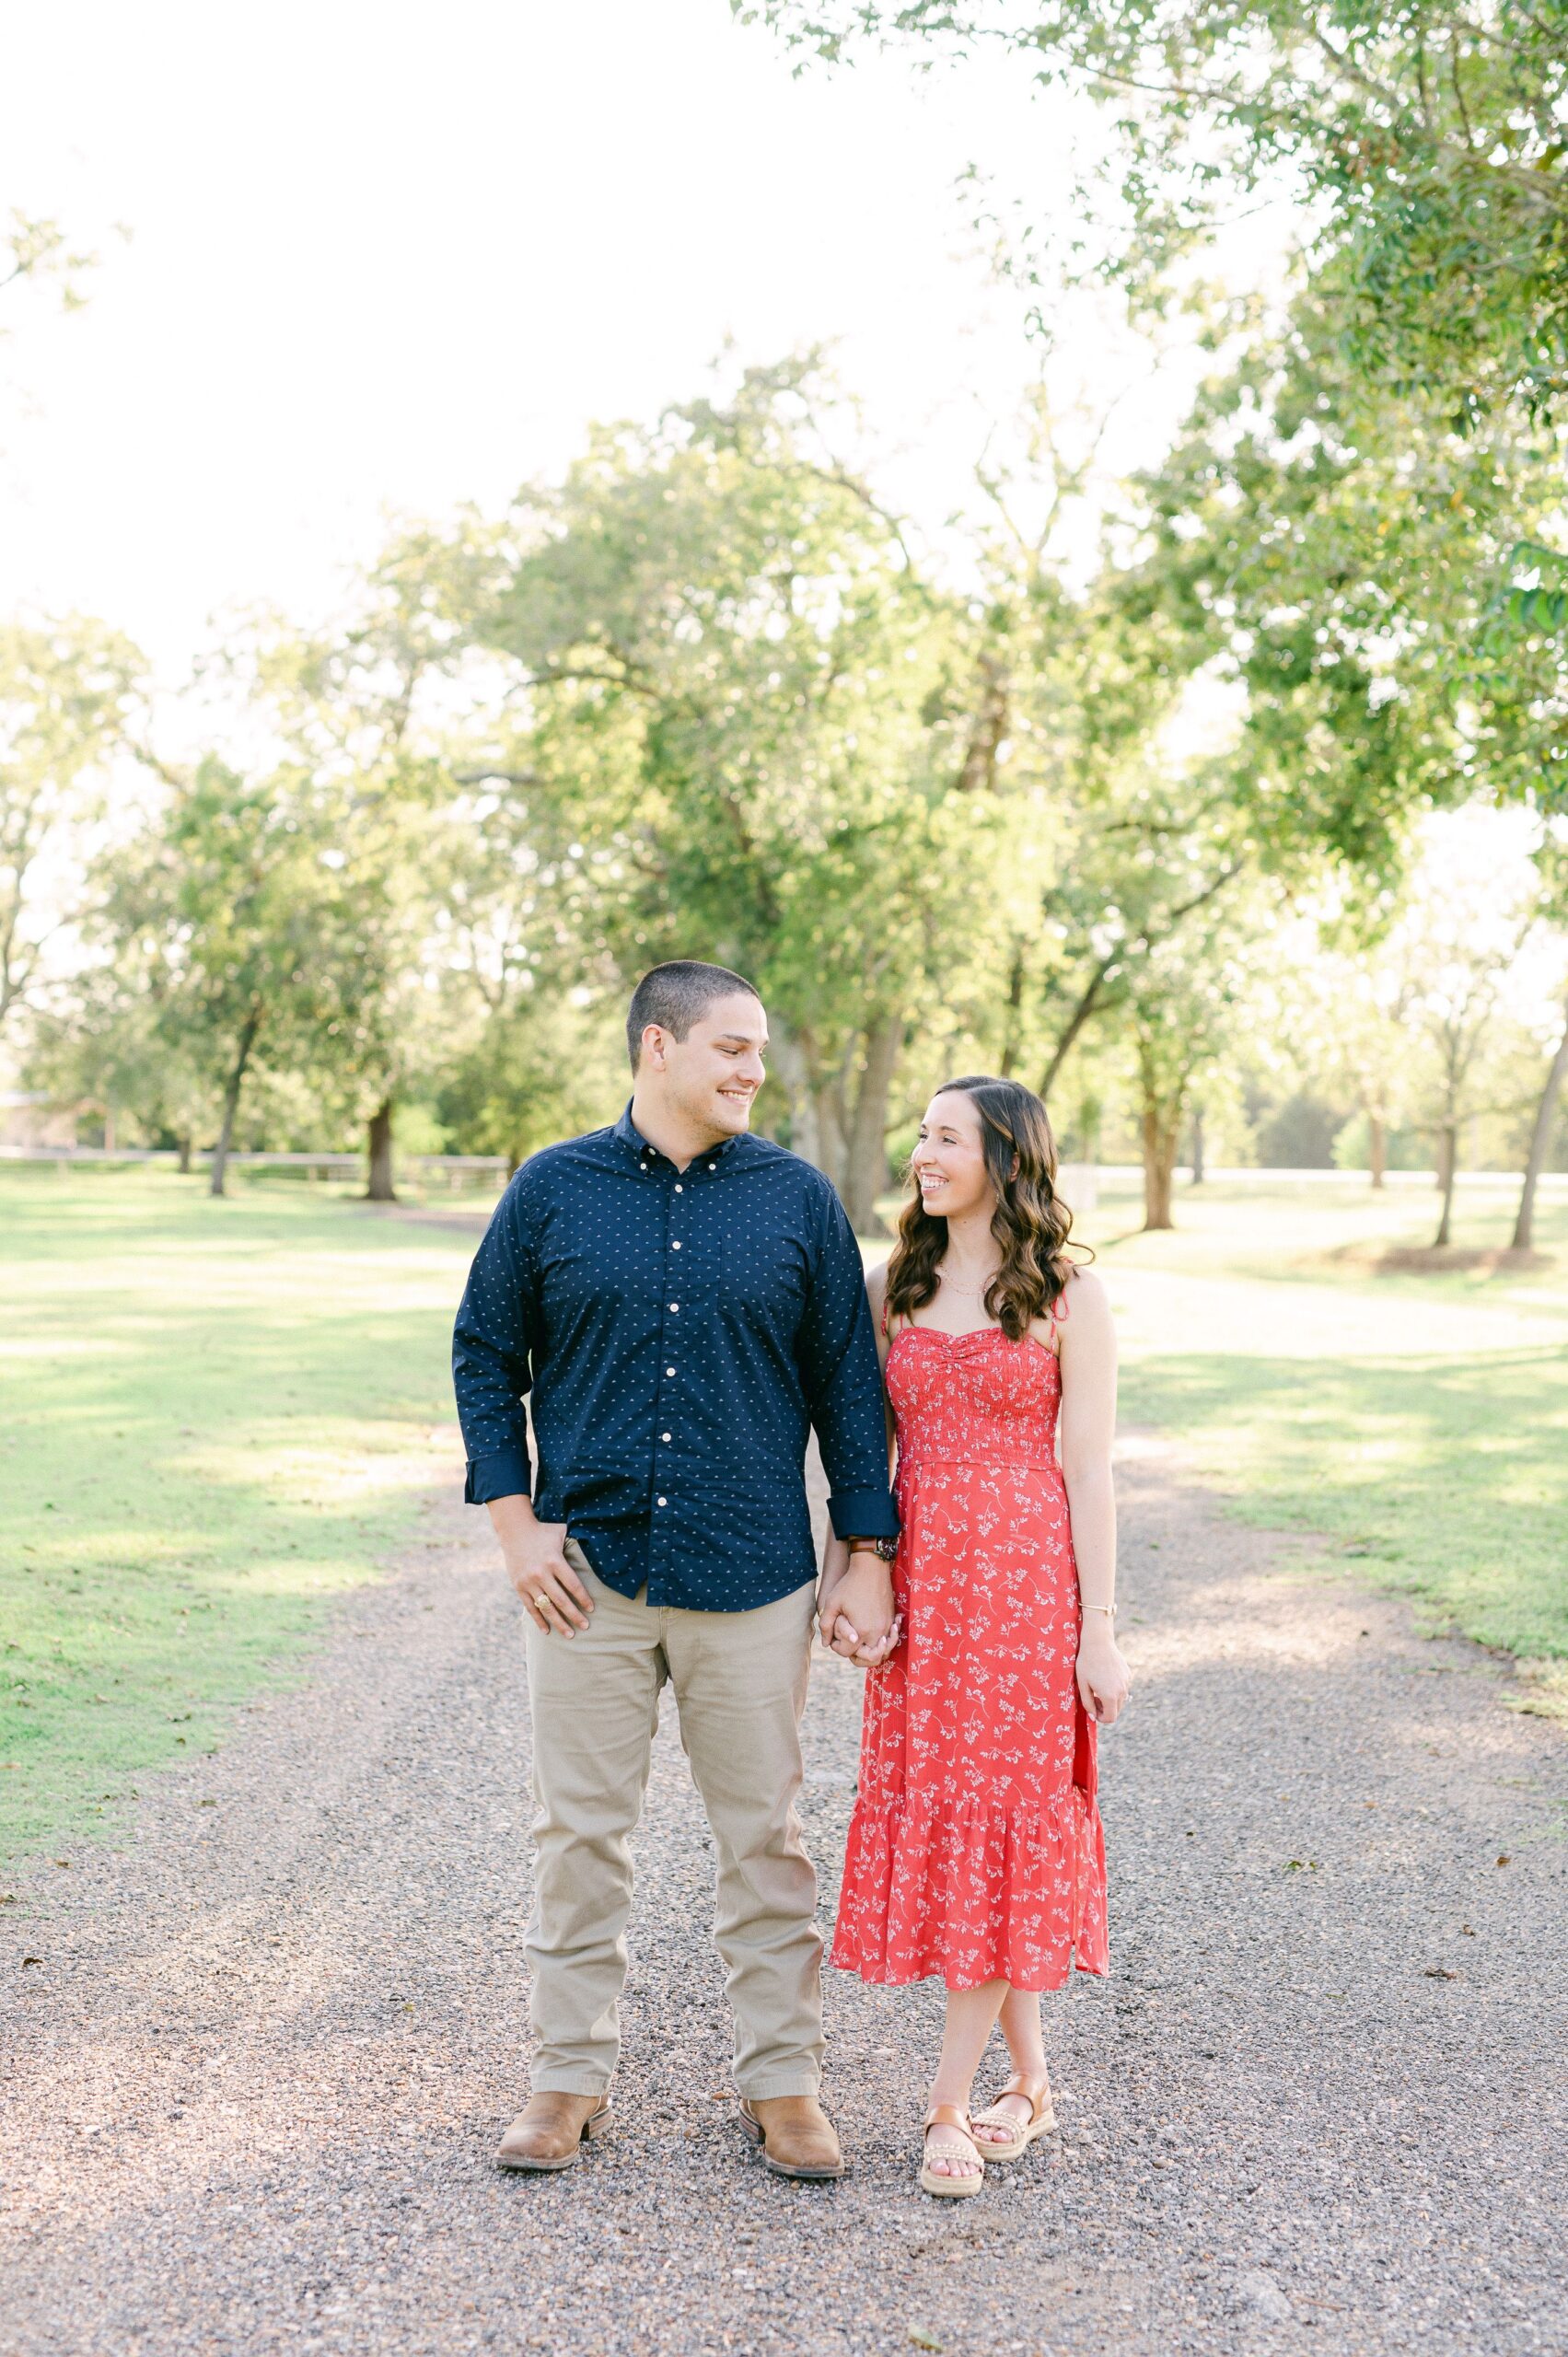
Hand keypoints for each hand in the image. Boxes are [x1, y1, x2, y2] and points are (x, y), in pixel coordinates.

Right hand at [503, 1519, 592, 1637]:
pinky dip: (539, 1620)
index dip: (584, 1599)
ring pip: (546, 1607)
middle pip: (561, 1600)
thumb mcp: (561, 1532)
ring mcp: (529, 1581)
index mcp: (555, 1561)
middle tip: (585, 1627)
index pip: (573, 1585)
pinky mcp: (519, 1586)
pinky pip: (530, 1607)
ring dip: (558, 1623)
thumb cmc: (543, 1531)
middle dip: (574, 1615)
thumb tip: (596, 1545)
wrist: (514, 1529)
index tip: (592, 1609)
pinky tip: (547, 1631)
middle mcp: (541, 1573)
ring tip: (570, 1635)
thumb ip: (575, 1543)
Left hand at [823, 1556, 895, 1662]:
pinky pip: (890, 1639)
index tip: (833, 1638)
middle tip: (848, 1646)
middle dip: (857, 1656)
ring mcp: (887, 1626)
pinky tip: (875, 1636)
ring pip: (883, 1652)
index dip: (836, 1647)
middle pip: (869, 1658)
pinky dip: (883, 1642)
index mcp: (861, 1631)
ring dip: (872, 1652)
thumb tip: (825, 1643)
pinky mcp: (892, 1619)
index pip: (847, 1652)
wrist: (871, 1567)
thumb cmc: (849, 1584)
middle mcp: (877, 1632)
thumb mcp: (832, 1603)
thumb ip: (826, 1625)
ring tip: (862, 1645)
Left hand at [1076, 1620, 1130, 1725]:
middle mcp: (1122, 1691)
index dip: (1100, 1717)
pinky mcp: (1128, 1675)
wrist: (1098, 1642)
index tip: (1092, 1708)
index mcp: (1110, 1696)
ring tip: (1098, 1687)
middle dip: (1105, 1709)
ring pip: (1120, 1700)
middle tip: (1093, 1697)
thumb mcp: (1082, 1685)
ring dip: (1110, 1699)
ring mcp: (1126, 1683)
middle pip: (1116, 1711)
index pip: (1110, 1718)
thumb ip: (1088, 1704)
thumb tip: (1093, 1717)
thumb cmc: (1086, 1663)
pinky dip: (1115, 1688)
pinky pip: (1122, 1688)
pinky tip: (1105, 1677)